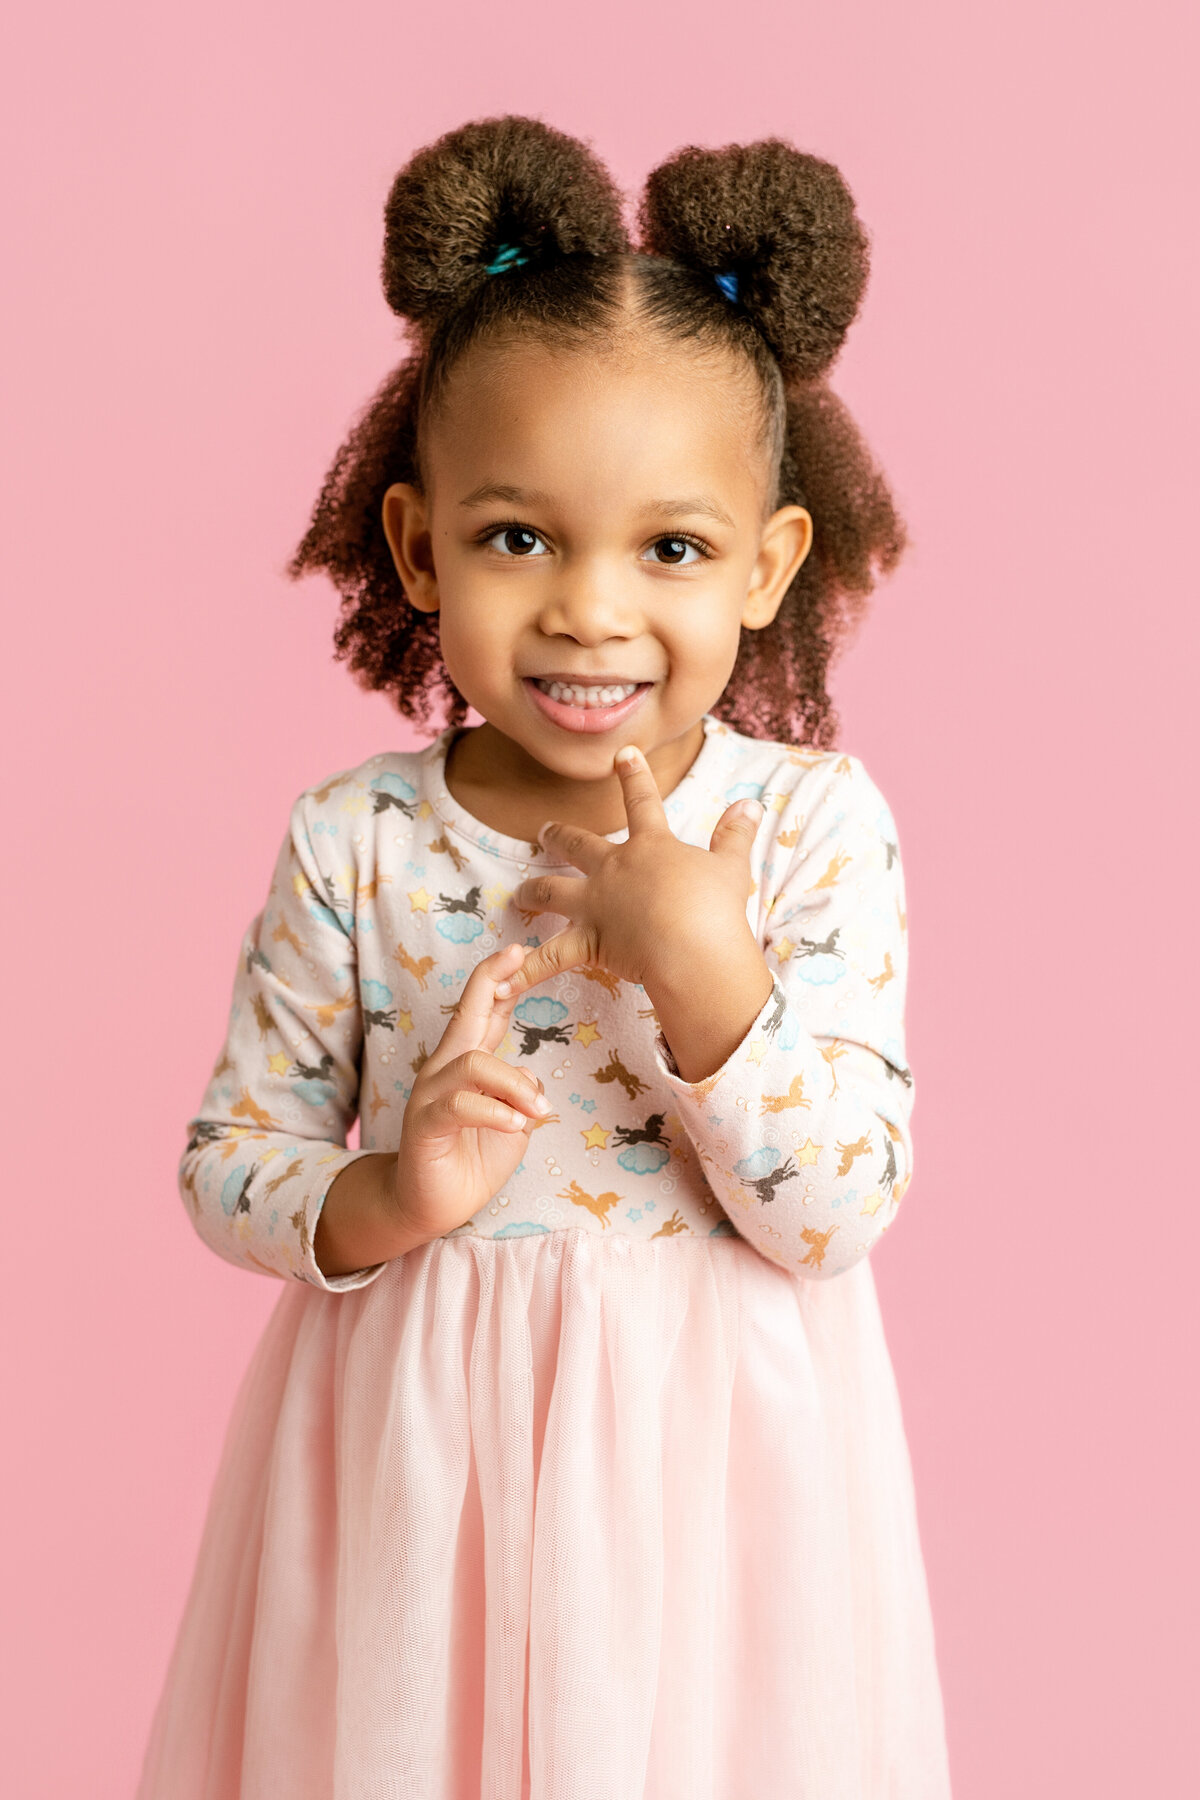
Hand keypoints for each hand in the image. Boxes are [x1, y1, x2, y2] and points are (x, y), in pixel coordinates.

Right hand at [391, 941, 552, 1242]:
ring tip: (538, 1109)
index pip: (481, 1013)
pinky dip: (494, 1112)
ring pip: (474, 1064)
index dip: (498, 981)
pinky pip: (460, 1105)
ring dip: (514, 1084)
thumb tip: (533, 1079)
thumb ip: (521, 1098)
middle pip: (465, 1016)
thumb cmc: (469, 1162)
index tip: (520, 951)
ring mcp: (430, 1095)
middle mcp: (443, 1071)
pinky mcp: (424, 1125)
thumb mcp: (510, 1126)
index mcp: (465, 1065)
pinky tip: (515, 1126)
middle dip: (491, 982)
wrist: (427, 1207)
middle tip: (519, 957)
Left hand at [497, 742, 764, 1002]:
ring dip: (533, 891)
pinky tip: (503, 980)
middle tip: (543, 831)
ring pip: (552, 891)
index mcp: (651, 847)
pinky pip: (548, 958)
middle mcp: (615, 869)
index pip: (642, 802)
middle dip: (558, 836)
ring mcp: (595, 904)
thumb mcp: (731, 866)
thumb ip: (735, 835)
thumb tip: (750, 804)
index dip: (634, 775)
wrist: (692, 946)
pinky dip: (525, 971)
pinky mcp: (587, 941)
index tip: (623, 754)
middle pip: (577, 844)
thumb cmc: (715, 907)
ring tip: (519, 894)